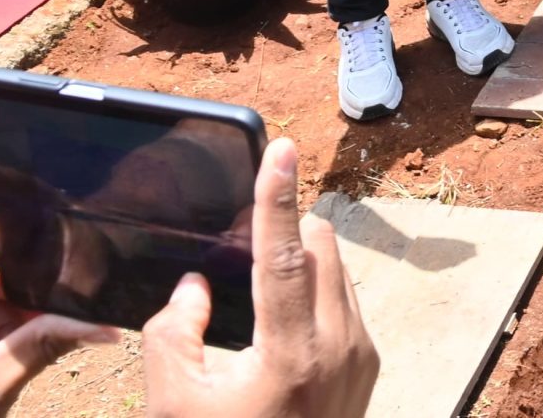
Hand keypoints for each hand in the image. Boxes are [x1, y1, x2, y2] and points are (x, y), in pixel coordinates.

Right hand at [141, 138, 377, 417]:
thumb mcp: (174, 403)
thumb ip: (174, 331)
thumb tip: (197, 285)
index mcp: (293, 354)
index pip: (285, 255)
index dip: (277, 198)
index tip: (281, 149)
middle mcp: (340, 347)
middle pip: (322, 248)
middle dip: (288, 229)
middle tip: (246, 235)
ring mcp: (362, 358)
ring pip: (337, 272)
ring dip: (303, 261)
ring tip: (257, 286)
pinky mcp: (368, 368)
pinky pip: (344, 303)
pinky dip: (315, 292)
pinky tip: (279, 317)